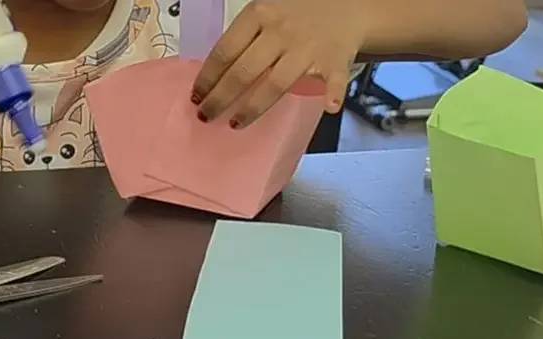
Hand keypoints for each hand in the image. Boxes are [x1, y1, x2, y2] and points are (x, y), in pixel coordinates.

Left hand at [192, 0, 369, 128]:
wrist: (347, 4)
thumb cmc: (298, 12)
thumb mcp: (265, 11)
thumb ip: (244, 38)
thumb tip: (213, 74)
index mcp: (259, 15)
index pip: (225, 51)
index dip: (207, 77)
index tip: (196, 96)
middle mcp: (281, 32)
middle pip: (243, 72)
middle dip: (220, 98)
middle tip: (206, 116)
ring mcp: (307, 48)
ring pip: (275, 84)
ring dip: (253, 108)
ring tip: (235, 123)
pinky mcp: (334, 60)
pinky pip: (333, 80)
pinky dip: (332, 94)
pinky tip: (328, 107)